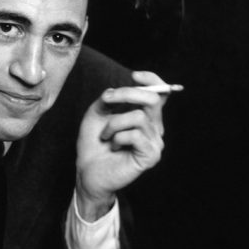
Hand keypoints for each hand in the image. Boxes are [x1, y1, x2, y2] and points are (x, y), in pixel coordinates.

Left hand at [75, 71, 169, 219]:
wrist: (88, 173)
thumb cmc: (94, 145)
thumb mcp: (97, 115)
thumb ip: (109, 99)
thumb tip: (116, 90)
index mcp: (145, 117)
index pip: (160, 94)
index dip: (152, 80)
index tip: (134, 76)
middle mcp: (154, 128)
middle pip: (153, 99)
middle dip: (127, 94)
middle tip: (106, 100)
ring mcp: (155, 142)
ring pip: (139, 117)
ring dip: (114, 123)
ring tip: (105, 136)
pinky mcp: (151, 155)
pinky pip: (136, 135)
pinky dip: (118, 137)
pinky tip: (112, 146)